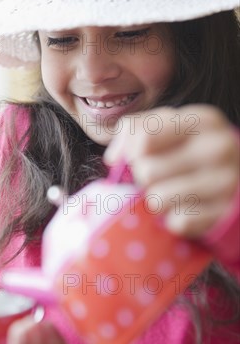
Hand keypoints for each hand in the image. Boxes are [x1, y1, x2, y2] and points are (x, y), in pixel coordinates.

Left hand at [104, 104, 238, 237]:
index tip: (139, 157)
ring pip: (158, 200)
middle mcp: (218, 148)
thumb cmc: (194, 148)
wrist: (239, 177)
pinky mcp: (224, 215)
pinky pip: (177, 223)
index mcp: (203, 120)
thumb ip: (136, 130)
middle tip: (158, 178)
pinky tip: (189, 208)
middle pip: (146, 171)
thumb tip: (115, 158)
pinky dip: (176, 220)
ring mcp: (225, 182)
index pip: (144, 136)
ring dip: (158, 201)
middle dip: (143, 179)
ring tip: (172, 192)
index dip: (131, 153)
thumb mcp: (170, 127)